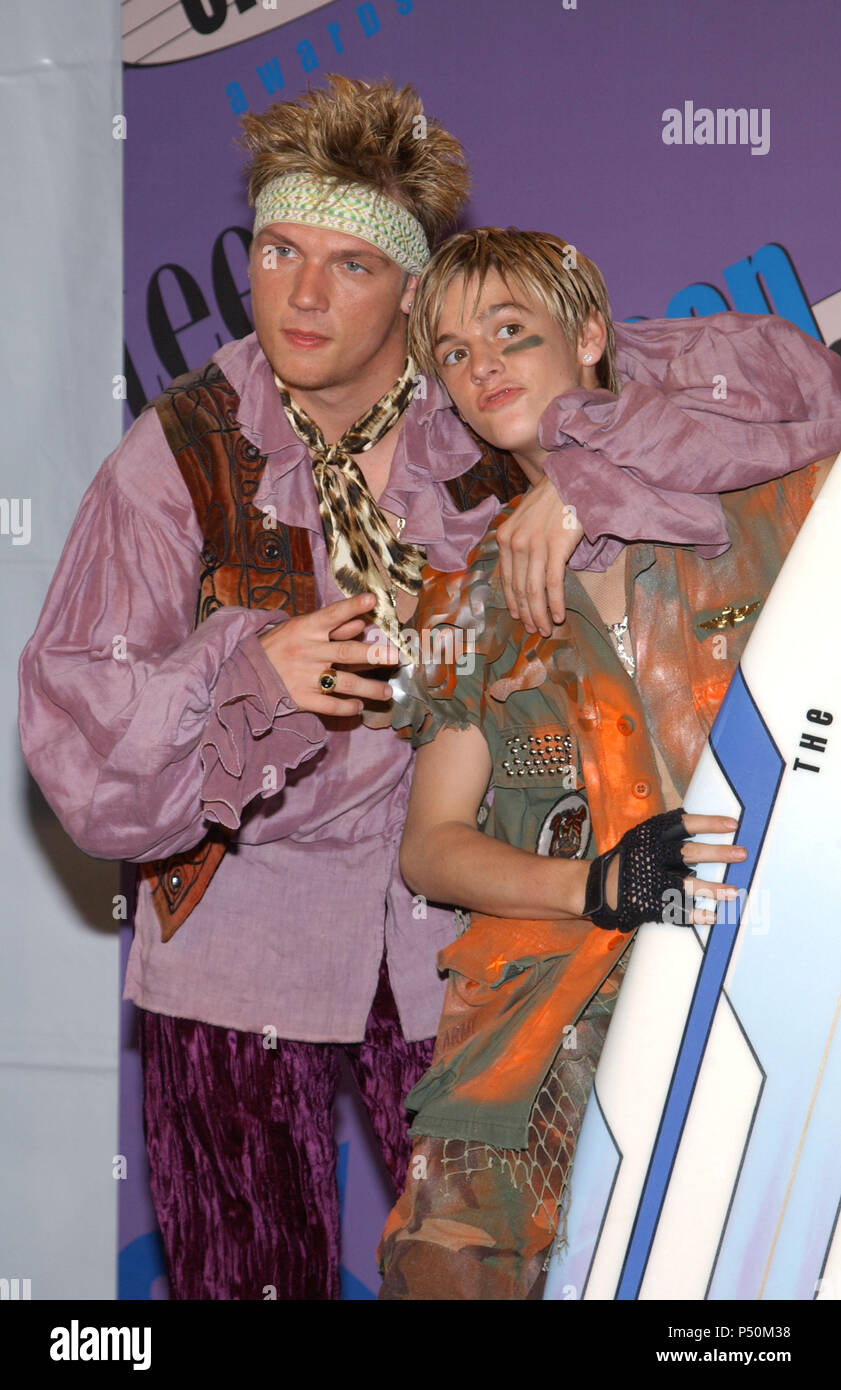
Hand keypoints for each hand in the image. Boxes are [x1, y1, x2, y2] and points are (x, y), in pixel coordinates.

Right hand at [258, 593, 398, 716]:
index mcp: (306, 629)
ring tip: (387, 692)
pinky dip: (347, 707)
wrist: (244, 674)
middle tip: (395, 657)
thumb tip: (360, 622)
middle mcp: (308, 652)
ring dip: (368, 688)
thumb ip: (331, 627)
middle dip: (373, 655)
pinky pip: (330, 705)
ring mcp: (305, 677)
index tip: (372, 600)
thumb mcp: (298, 629)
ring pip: (344, 682)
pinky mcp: (301, 699)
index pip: (332, 615)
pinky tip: (359, 707)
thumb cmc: (277, 647)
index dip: (352, 607)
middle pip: (346, 652)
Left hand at [496, 475, 583, 635]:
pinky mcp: (555, 547)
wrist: (572, 478)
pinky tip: (559, 616)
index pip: (506, 579)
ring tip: (546, 629)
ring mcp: (534, 545)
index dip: (513, 602)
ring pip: (533, 590)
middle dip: (527, 614)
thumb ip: (522, 541)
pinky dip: (556, 603)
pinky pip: (553, 583)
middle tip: (535, 630)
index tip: (520, 617)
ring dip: (540, 614)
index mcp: (505, 537)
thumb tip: (527, 572)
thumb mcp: (527, 518)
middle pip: (519, 588)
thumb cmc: (553, 499)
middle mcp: (515, 542)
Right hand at [603, 813, 746, 927]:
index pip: (683, 824)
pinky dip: (696, 915)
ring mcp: (651, 882)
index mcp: (651, 835)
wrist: (599, 887)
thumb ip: (669, 832)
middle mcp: (651, 856)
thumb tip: (706, 823)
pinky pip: (677, 911)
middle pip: (689, 853)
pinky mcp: (650, 904)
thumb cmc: (631, 858)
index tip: (733, 825)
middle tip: (742, 854)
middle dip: (718, 853)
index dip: (709, 823)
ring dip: (713, 889)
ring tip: (735, 892)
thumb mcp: (643, 837)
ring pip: (687, 885)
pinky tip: (713, 916)